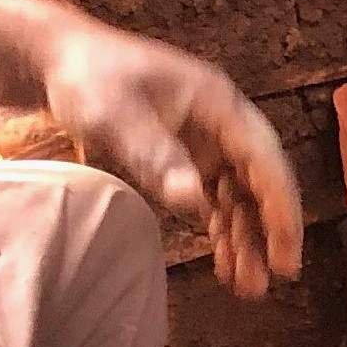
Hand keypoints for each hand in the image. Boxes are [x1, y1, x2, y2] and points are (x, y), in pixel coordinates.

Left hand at [36, 20, 303, 296]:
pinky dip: (221, 228)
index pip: (263, 158)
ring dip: (245, 236)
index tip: (287, 248)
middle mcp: (220, 122)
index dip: (280, 205)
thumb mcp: (117, 114)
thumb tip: (193, 200)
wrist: (59, 62)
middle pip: (258, 180)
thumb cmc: (90, 77)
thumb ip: (155, 154)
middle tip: (276, 275)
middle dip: (268, 228)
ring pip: (239, 194)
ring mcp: (205, 141)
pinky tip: (224, 261)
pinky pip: (215, 197)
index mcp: (217, 103)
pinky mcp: (186, 156)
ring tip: (247, 284)